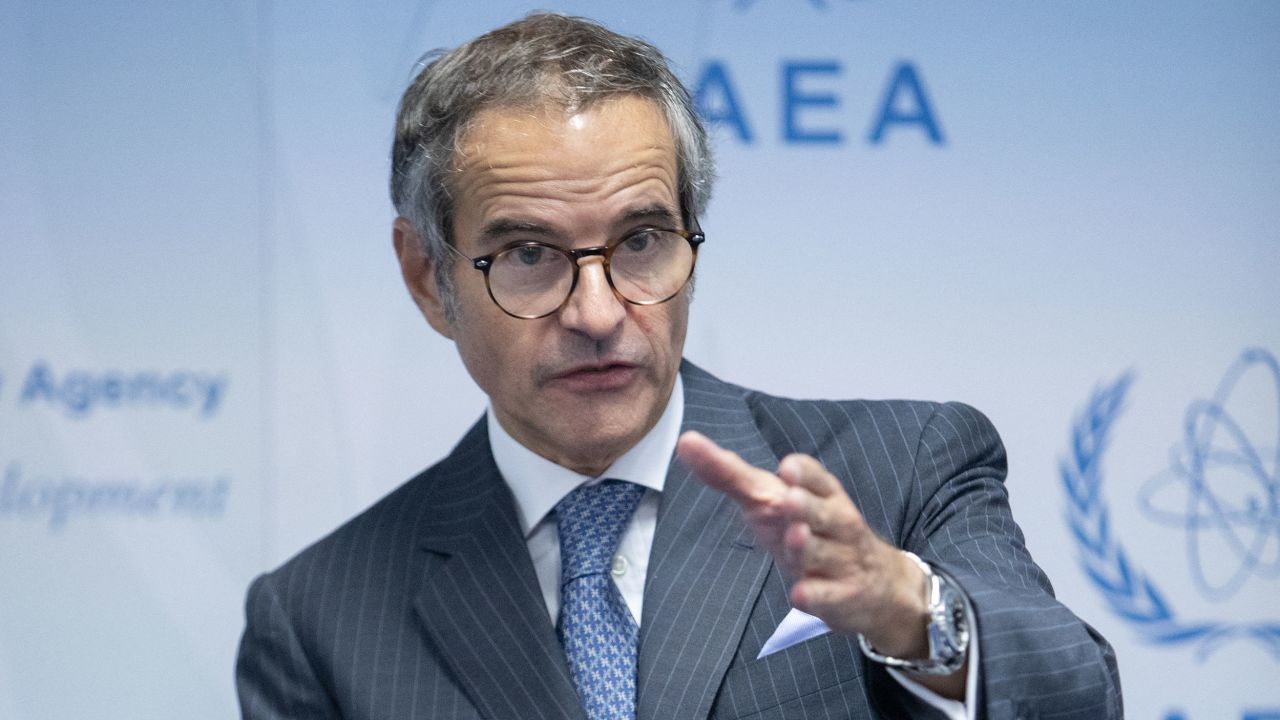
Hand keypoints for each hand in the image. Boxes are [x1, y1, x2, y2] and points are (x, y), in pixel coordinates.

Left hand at [676, 430, 929, 658]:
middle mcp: (836, 522)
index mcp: (822, 494)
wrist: (876, 585)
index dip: (804, 473)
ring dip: (807, 547)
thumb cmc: (812, 531)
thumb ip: (730, 474)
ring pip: (823, 553)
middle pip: (823, 512)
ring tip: (795, 537)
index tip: (787, 468)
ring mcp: (842, 560)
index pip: (817, 477)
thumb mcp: (773, 500)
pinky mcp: (843, 597)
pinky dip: (814, 596)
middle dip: (807, 506)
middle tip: (789, 500)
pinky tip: (799, 595)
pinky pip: (828, 596)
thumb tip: (685, 442)